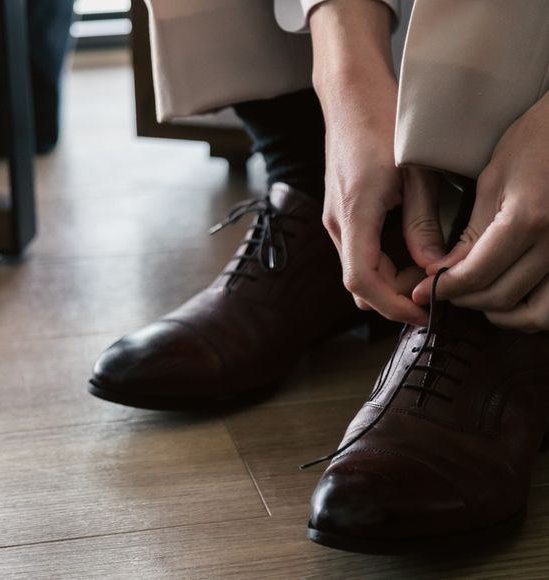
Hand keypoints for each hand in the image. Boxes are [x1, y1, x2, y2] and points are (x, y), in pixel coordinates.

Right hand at [322, 110, 443, 325]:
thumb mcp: (416, 173)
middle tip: (431, 286)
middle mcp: (337, 223)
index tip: (421, 313)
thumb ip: (423, 224)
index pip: (362, 281)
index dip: (391, 305)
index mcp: (354, 214)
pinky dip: (380, 263)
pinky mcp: (338, 214)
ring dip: (388, 280)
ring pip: (357, 270)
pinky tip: (406, 250)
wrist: (350, 96)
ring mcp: (334, 220)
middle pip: (358, 283)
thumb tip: (432, 267)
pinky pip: (356, 253)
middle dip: (394, 295)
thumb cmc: (383, 123)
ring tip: (423, 267)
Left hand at [413, 92, 548, 331]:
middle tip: (444, 292)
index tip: (422, 292)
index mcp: (527, 220)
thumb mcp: (494, 179)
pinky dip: (534, 310)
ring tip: (479, 298)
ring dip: (503, 314)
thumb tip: (445, 270)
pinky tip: (514, 296)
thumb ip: (472, 231)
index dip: (443, 289)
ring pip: (537, 314)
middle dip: (465, 300)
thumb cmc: (537, 138)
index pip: (475, 274)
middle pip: (502, 297)